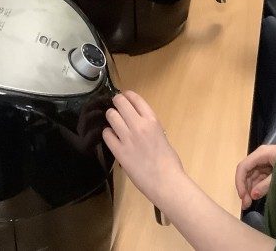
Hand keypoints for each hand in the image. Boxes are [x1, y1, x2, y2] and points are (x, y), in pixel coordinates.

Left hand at [103, 91, 184, 205]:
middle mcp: (138, 125)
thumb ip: (149, 126)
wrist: (165, 181)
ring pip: (111, 116)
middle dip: (116, 103)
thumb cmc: (169, 161)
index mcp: (152, 120)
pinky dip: (108, 134)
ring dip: (111, 117)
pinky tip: (112, 137)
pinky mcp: (119, 151)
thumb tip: (138, 122)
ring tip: (113, 123)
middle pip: (120, 103)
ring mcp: (127, 138)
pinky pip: (106, 135)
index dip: (127, 95)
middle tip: (116, 108)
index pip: (135, 98)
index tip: (124, 97)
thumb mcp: (161, 135)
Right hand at [235, 144, 275, 208]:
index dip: (240, 182)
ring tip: (249, 203)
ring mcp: (265, 162)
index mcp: (261, 154)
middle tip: (246, 204)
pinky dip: (256, 187)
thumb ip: (265, 185)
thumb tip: (252, 195)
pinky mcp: (270, 167)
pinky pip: (259, 177)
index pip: (243, 167)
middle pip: (246, 172)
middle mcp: (260, 156)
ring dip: (249, 189)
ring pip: (252, 176)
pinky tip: (256, 197)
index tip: (242, 197)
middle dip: (245, 188)